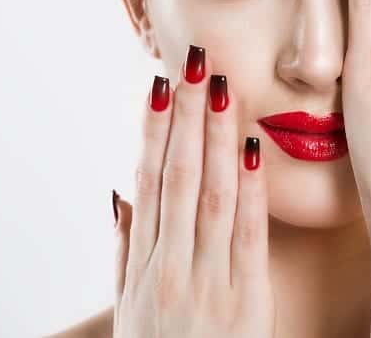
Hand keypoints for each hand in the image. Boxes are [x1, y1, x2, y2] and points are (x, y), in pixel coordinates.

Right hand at [110, 46, 275, 337]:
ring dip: (215, 138)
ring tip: (220, 88)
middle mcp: (170, 265)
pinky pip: (247, 236)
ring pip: (211, 195)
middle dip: (187, 117)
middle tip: (194, 63)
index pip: (148, 180)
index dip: (154, 130)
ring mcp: (207, 281)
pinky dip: (249, 191)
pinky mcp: (246, 300)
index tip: (161, 85)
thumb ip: (123, 250)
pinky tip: (252, 150)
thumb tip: (119, 192)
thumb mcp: (128, 307)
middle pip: (178, 176)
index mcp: (142, 264)